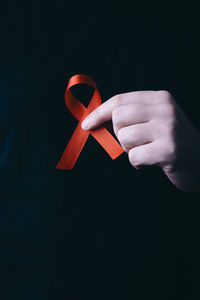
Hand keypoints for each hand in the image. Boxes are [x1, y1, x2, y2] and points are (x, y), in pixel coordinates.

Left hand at [81, 90, 199, 191]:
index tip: (86, 124)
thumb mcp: (155, 120)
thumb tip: (94, 120)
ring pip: (124, 138)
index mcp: (160, 98)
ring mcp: (168, 129)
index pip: (120, 100)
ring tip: (148, 151)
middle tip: (136, 142)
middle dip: (119, 134)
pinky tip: (154, 162)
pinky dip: (139, 164)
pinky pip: (134, 157)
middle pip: (118, 118)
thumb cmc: (171, 142)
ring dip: (131, 150)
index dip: (99, 113)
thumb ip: (131, 116)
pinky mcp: (169, 150)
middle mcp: (165, 110)